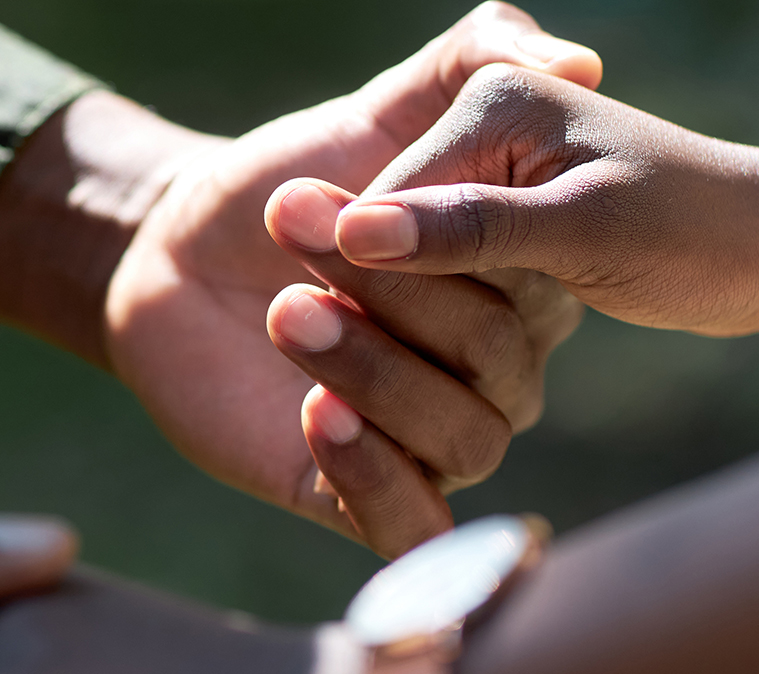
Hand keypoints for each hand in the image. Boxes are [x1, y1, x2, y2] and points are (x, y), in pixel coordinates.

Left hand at [103, 2, 601, 557]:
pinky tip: (317, 415)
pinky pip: (412, 528)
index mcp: (512, 291)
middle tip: (297, 232)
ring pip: (463, 442)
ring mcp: (428, 440)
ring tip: (291, 312)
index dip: (459, 250)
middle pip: (494, 365)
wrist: (176, 250)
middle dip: (397, 297)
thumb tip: (583, 62)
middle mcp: (487, 376)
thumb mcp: (382, 107)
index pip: (536, 295)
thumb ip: (474, 60)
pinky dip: (376, 477)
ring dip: (379, 375)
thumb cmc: (289, 178)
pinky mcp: (363, 498)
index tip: (362, 195)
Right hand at [306, 63, 758, 336]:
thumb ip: (470, 229)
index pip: (382, 198)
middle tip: (339, 352)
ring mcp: (487, 176)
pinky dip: (426, 319)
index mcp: (496, 100)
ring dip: (397, 318)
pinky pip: (435, 270)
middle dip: (371, 294)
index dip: (357, 272)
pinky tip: (416, 367)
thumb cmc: (701, 230)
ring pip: (406, 257)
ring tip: (385, 370)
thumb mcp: (586, 232)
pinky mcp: (498, 220)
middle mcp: (483, 129)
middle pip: (387, 225)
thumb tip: (360, 231)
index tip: (324, 340)